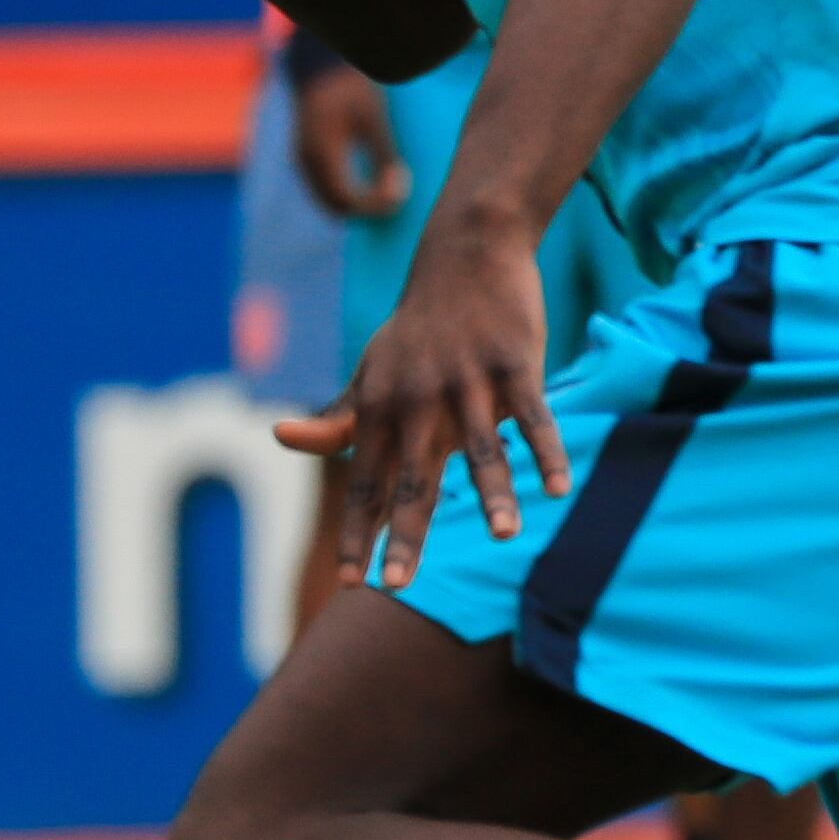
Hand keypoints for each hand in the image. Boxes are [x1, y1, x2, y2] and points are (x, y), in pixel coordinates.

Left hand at [274, 210, 565, 589]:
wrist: (465, 254)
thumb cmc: (417, 326)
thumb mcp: (372, 370)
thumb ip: (336, 414)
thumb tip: (280, 438)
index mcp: (381, 406)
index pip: (365, 483)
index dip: (357, 533)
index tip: (351, 582)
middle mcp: (419, 399)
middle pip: (413, 479)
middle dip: (405, 534)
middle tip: (398, 586)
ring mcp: (469, 382)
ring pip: (483, 449)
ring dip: (495, 494)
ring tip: (506, 538)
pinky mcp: (515, 364)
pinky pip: (534, 416)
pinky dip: (547, 451)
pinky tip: (558, 488)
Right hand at [289, 61, 410, 219]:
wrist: (321, 62)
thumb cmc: (351, 87)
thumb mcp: (374, 118)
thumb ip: (385, 155)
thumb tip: (398, 190)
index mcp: (323, 154)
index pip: (347, 199)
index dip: (374, 207)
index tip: (400, 201)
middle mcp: (307, 161)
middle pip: (335, 205)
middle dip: (366, 209)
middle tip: (397, 202)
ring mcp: (302, 158)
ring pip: (327, 197)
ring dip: (356, 202)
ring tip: (387, 193)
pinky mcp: (305, 152)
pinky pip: (323, 185)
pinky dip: (346, 191)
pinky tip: (369, 183)